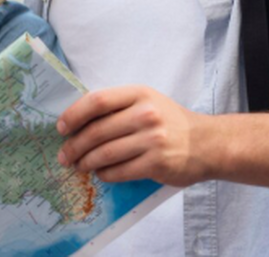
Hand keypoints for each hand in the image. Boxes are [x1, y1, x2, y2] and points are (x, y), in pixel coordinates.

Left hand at [56, 85, 212, 187]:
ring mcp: (153, 140)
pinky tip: (100, 173)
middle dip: (75, 145)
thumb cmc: (169, 121)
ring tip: (78, 165)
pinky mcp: (157, 164)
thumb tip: (76, 121)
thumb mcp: (146, 102)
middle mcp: (146, 114)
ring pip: (106, 153)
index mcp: (139, 94)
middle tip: (64, 154)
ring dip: (86, 162)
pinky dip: (105, 174)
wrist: (207, 143)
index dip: (74, 115)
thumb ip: (116, 107)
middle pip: (97, 131)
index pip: (97, 101)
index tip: (61, 127)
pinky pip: (120, 171)